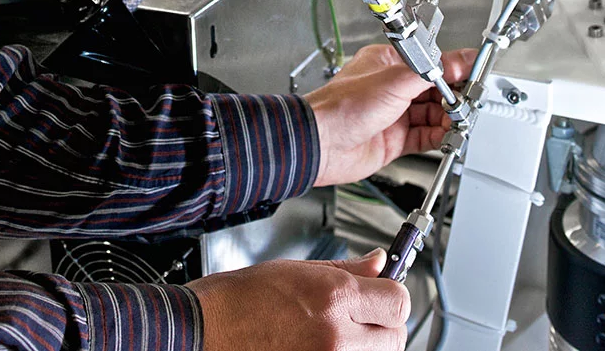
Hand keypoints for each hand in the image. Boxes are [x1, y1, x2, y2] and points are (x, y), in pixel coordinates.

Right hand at [187, 249, 408, 350]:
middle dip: (382, 324)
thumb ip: (346, 270)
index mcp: (335, 297)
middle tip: (358, 316)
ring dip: (368, 346)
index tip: (380, 293)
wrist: (206, 330)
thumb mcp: (296, 269)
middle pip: (396, 335)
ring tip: (336, 333)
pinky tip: (324, 346)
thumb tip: (378, 262)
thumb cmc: (240, 299)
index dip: (390, 294)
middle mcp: (337, 336)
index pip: (399, 300)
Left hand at [305, 44, 476, 187]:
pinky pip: (425, 136)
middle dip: (453, 97)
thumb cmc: (341, 107)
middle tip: (469, 103)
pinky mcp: (394, 140)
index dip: (453, 71)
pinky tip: (448, 135)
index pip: (430, 65)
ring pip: (432, 114)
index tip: (473, 75)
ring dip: (448, 118)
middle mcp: (391, 89)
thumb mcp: (395, 81)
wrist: (320, 144)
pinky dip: (439, 136)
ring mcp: (393, 115)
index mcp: (388, 65)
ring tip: (460, 121)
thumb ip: (434, 72)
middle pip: (434, 91)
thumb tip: (461, 59)